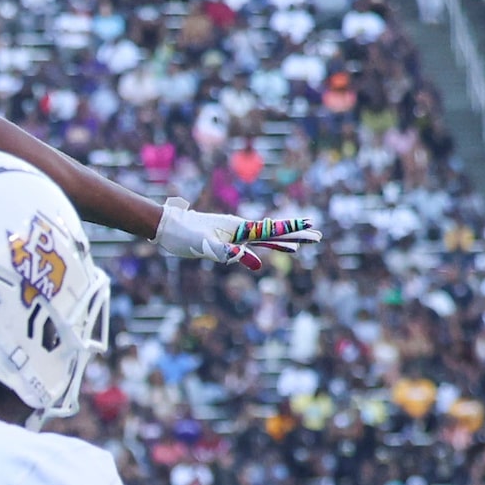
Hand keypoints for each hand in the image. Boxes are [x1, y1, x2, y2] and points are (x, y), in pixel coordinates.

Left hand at [154, 198, 321, 271]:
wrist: (166, 226)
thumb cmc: (182, 234)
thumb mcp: (201, 245)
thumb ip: (222, 251)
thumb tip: (244, 258)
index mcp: (237, 228)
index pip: (269, 230)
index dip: (290, 229)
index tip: (311, 226)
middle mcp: (239, 229)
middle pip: (273, 233)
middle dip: (295, 235)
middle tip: (318, 236)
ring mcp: (233, 234)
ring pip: (265, 239)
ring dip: (284, 241)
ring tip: (302, 244)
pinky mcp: (226, 240)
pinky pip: (251, 245)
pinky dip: (264, 249)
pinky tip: (269, 256)